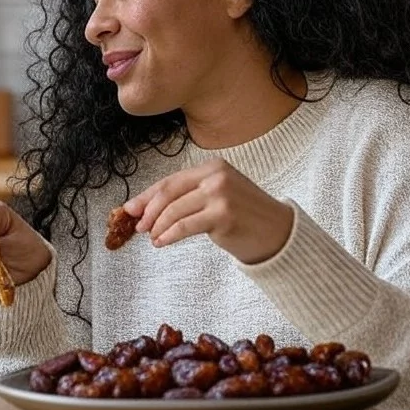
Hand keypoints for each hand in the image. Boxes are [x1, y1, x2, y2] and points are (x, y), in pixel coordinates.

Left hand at [124, 158, 293, 264]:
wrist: (278, 233)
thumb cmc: (244, 216)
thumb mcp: (216, 197)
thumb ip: (187, 198)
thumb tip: (146, 208)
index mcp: (213, 167)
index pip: (171, 181)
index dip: (147, 196)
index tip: (130, 209)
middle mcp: (216, 176)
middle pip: (169, 193)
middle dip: (148, 211)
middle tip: (138, 226)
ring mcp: (220, 195)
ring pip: (174, 211)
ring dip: (157, 227)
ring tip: (153, 238)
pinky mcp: (223, 216)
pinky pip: (184, 226)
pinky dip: (168, 235)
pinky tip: (162, 242)